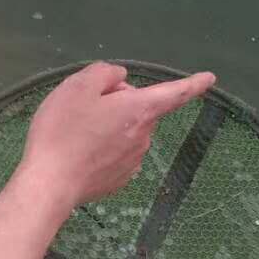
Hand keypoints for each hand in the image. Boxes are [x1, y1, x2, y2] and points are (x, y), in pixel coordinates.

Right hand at [16, 62, 215, 210]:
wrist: (49, 185)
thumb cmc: (62, 131)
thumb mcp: (77, 86)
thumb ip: (105, 73)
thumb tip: (120, 81)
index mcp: (139, 110)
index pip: (174, 93)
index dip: (192, 84)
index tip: (209, 79)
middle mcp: (143, 136)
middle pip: (139, 109)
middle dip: (119, 103)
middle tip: (84, 108)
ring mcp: (133, 161)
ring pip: (128, 131)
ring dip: (110, 127)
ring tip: (76, 134)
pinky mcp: (119, 180)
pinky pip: (117, 154)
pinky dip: (104, 149)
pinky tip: (80, 154)